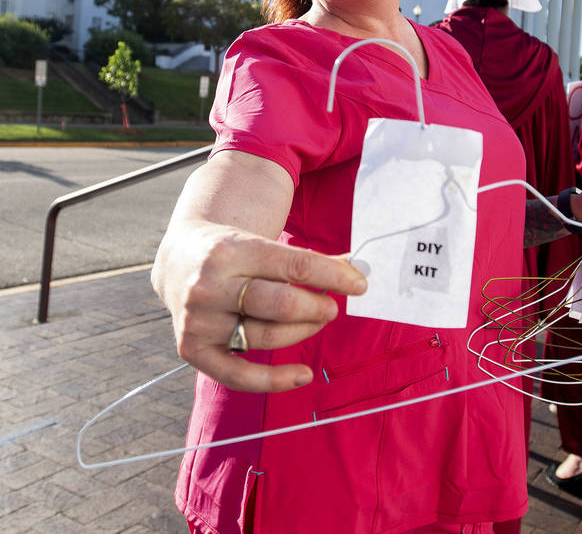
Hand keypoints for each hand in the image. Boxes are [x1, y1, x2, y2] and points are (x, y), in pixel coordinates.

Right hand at [152, 221, 366, 393]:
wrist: (180, 261)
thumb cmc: (234, 252)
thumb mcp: (263, 243)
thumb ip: (306, 260)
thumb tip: (355, 270)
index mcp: (232, 250)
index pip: (296, 264)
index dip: (334, 276)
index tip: (359, 284)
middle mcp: (210, 286)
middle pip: (281, 304)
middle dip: (318, 307)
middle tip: (332, 307)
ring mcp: (198, 320)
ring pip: (266, 336)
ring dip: (304, 331)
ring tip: (316, 321)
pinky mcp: (192, 349)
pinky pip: (239, 375)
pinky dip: (274, 380)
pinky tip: (303, 375)